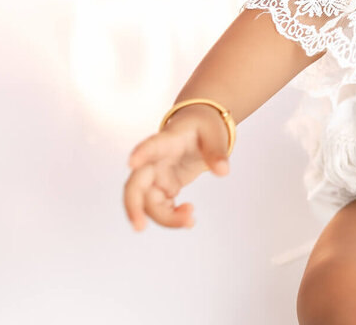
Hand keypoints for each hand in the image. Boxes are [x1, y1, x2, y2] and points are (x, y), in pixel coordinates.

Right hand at [123, 107, 231, 231]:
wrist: (198, 128)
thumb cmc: (202, 127)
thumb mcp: (214, 134)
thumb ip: (217, 152)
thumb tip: (223, 171)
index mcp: (167, 141)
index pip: (151, 146)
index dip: (141, 153)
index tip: (132, 162)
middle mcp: (155, 160)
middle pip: (136, 184)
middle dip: (134, 206)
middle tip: (140, 227)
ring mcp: (156, 176)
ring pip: (148, 202)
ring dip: (164, 218)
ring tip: (190, 221)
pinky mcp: (163, 187)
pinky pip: (160, 207)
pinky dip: (172, 217)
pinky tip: (189, 218)